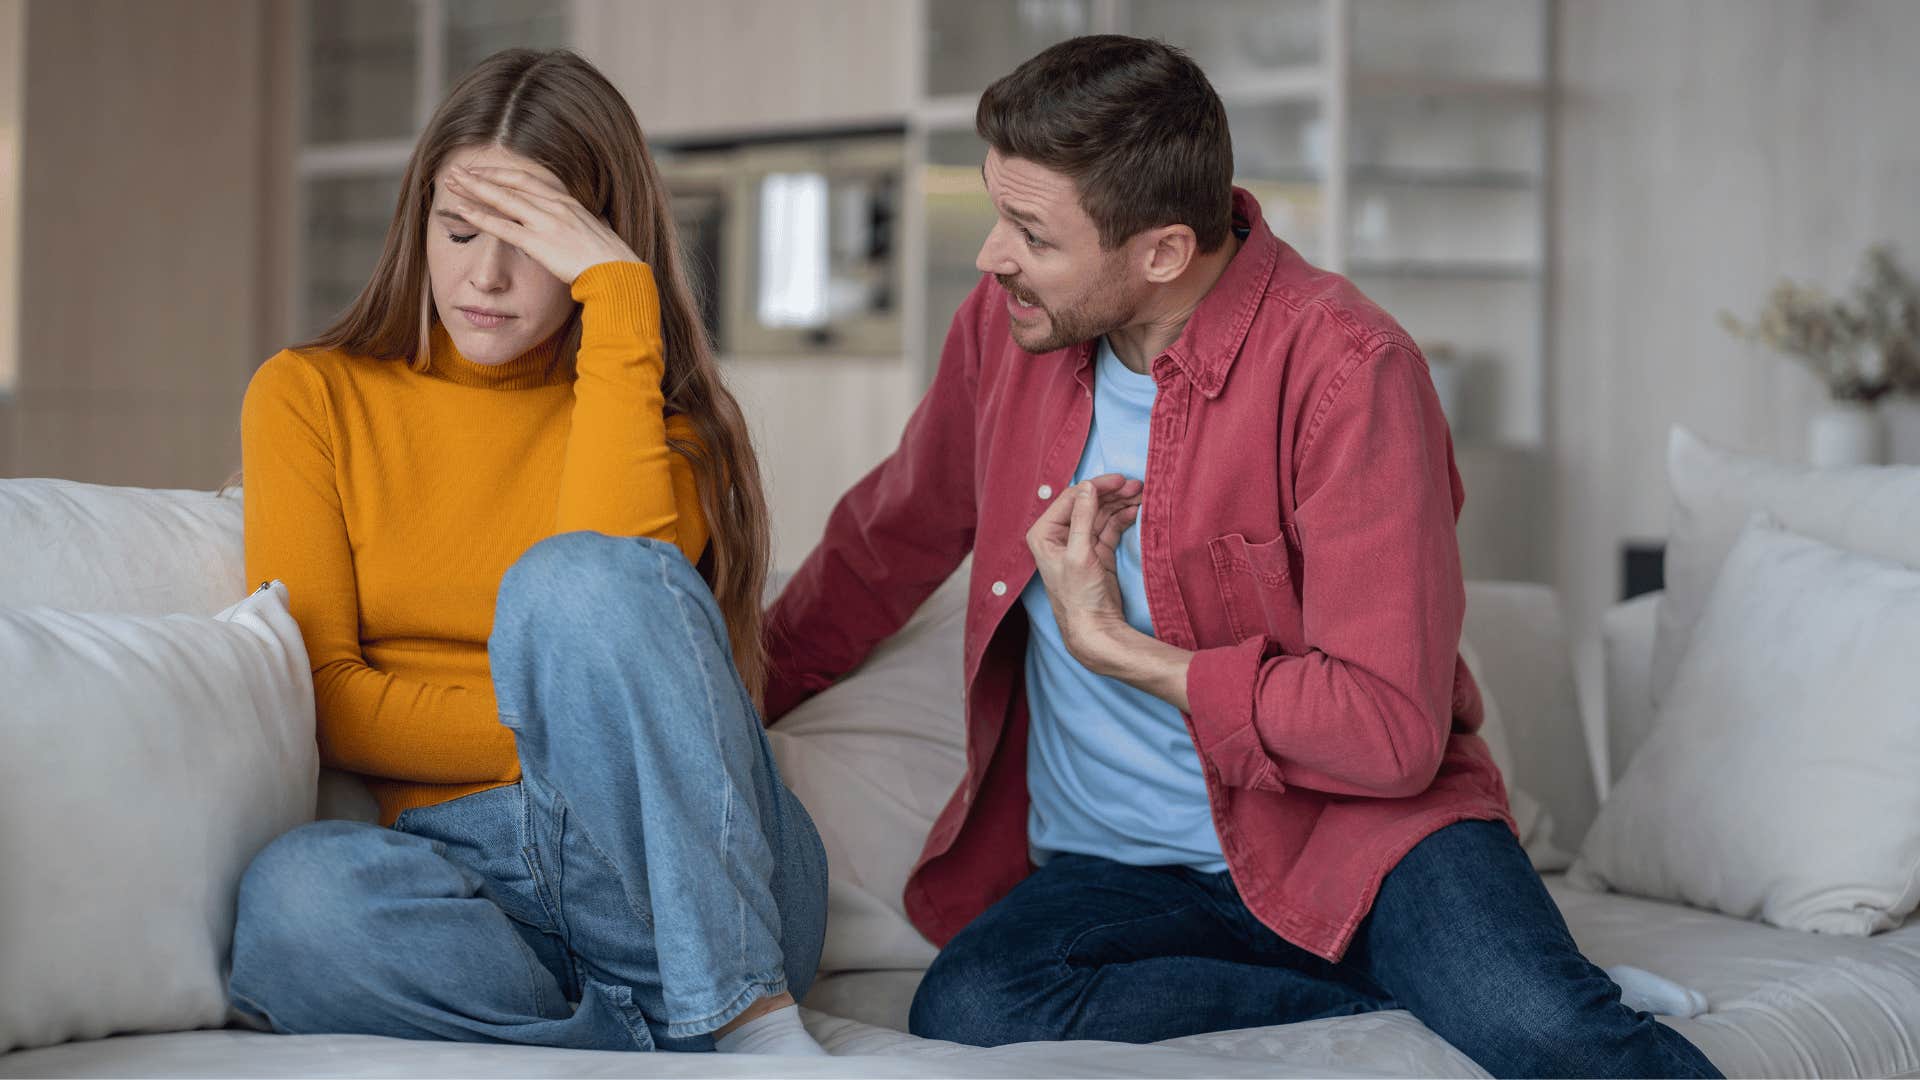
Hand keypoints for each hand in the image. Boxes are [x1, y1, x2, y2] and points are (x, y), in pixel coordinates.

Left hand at [440, 165, 640, 283]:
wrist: (620, 274)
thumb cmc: (611, 261)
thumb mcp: (594, 234)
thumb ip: (577, 226)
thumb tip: (576, 226)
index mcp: (568, 203)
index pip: (529, 180)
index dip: (504, 174)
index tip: (484, 172)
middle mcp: (556, 206)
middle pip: (512, 184)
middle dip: (483, 176)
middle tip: (458, 170)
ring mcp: (547, 222)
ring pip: (503, 199)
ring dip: (474, 189)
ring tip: (451, 182)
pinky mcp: (540, 242)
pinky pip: (504, 227)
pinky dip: (481, 217)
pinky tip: (462, 210)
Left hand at [1025, 474, 1142, 667]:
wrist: (1094, 628)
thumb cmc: (1079, 595)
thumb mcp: (1079, 553)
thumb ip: (1083, 517)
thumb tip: (1088, 486)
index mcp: (1044, 533)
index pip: (1071, 498)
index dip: (1096, 486)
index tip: (1119, 479)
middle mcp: (1059, 535)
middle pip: (1088, 503)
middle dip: (1111, 493)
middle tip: (1135, 484)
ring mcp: (1079, 543)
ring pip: (1101, 513)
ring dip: (1120, 502)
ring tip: (1141, 494)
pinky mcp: (1096, 551)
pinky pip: (1109, 527)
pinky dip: (1122, 517)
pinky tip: (1135, 510)